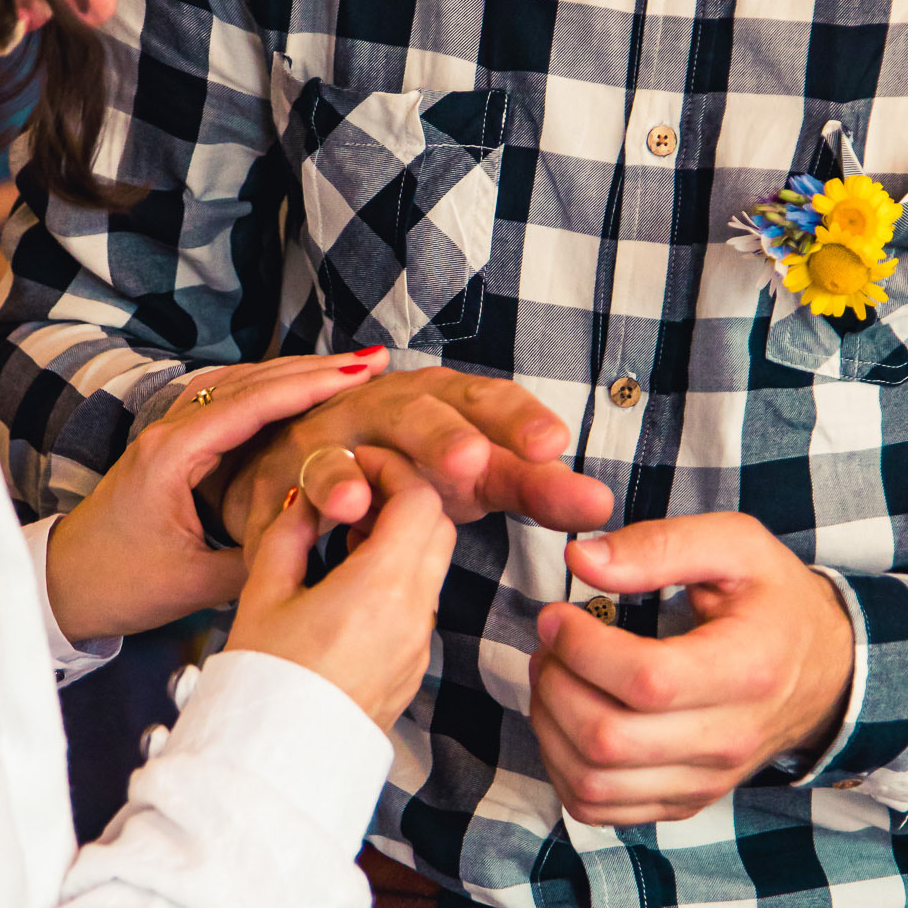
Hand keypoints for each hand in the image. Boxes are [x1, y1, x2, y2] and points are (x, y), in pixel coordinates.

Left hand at [45, 352, 384, 642]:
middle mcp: (169, 431)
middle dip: (314, 369)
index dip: (309, 387)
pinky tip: (298, 390)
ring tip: (351, 371)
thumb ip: (256, 556)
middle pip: (250, 382)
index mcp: (172, 456)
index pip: (251, 405)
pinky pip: (226, 401)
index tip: (360, 374)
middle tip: (375, 361)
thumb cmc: (119, 585)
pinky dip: (267, 390)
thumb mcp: (194, 583)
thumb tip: (320, 533)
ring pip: (239, 385)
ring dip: (294, 374)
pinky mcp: (173, 444)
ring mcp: (169, 432)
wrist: (63, 584)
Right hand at [212, 365, 613, 550]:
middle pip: (430, 410)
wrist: (318, 466)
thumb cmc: (412, 468)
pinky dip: (331, 483)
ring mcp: (350, 426)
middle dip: (449, 435)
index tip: (553, 445)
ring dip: (386, 455)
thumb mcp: (476, 481)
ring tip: (407, 485)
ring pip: (370, 432)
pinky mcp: (304, 458)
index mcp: (453, 402)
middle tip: (475, 463)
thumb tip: (602, 505)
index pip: (492, 403)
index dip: (519, 421)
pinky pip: (316, 469)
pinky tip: (348, 505)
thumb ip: (534, 488)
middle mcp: (402, 402)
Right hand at [228, 458, 455, 733]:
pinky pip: (421, 603)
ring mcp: (419, 644)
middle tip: (358, 494)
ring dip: (404, 538)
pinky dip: (401, 576)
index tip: (358, 464)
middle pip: (439, 526)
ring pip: (434, 565)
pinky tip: (354, 582)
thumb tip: (308, 498)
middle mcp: (414, 613)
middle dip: (405, 498)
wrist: (276, 760)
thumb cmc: (265, 676)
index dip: (393, 469)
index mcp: (381, 586)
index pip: (419, 499)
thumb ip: (290, 531)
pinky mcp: (413, 667)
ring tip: (350, 536)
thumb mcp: (263, 591)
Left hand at [528, 514, 856, 824]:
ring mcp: (705, 781)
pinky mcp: (684, 802)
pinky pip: (599, 809)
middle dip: (555, 684)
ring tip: (555, 677)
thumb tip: (582, 561)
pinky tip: (567, 719)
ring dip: (550, 726)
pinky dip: (562, 768)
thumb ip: (659, 545)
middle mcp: (728, 740)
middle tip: (550, 644)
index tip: (559, 614)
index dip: (581, 647)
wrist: (826, 671)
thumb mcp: (736, 545)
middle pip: (608, 739)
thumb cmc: (774, 602)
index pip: (645, 680)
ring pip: (593, 783)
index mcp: (747, 670)